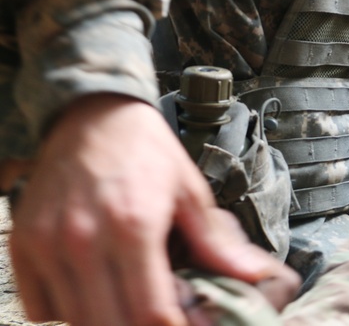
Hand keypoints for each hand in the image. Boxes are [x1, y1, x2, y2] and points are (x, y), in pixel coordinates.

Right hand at [9, 94, 297, 325]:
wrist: (94, 115)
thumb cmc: (145, 151)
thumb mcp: (189, 191)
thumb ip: (215, 242)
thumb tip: (253, 275)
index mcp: (134, 227)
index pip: (151, 311)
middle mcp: (85, 240)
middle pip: (110, 324)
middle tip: (161, 318)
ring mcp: (48, 245)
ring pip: (74, 319)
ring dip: (105, 322)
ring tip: (131, 305)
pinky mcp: (24, 244)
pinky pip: (39, 305)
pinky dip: (66, 312)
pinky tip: (95, 295)